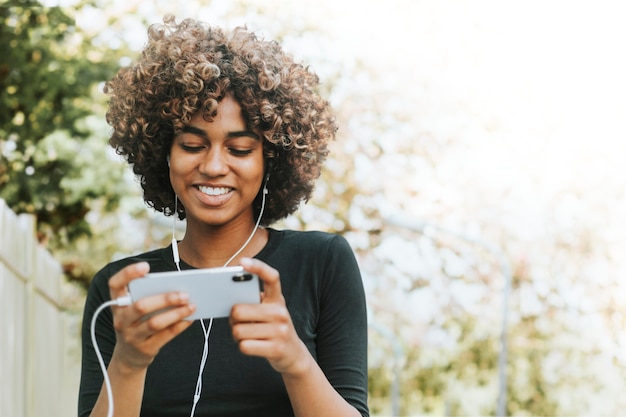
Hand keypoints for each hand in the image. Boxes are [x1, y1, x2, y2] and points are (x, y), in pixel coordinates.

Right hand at [107, 262, 195, 369]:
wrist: (129, 357)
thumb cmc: (137, 323)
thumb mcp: (134, 310)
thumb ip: (148, 296)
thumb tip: (178, 286)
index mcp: (117, 304)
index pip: (115, 284)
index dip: (127, 274)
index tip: (145, 266)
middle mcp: (121, 319)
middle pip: (141, 306)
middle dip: (165, 299)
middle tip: (185, 294)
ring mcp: (131, 336)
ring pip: (154, 323)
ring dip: (176, 313)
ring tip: (191, 305)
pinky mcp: (144, 349)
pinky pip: (165, 336)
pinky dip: (179, 326)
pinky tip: (190, 318)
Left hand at [229, 258, 310, 376]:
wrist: (293, 354)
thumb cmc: (273, 328)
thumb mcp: (269, 311)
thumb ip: (254, 302)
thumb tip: (229, 299)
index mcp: (277, 299)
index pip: (271, 277)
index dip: (257, 267)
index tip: (243, 262)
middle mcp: (280, 312)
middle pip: (239, 311)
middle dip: (233, 318)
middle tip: (239, 321)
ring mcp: (280, 331)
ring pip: (238, 331)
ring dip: (237, 335)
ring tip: (248, 335)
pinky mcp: (276, 349)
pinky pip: (244, 346)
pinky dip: (243, 347)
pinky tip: (252, 345)